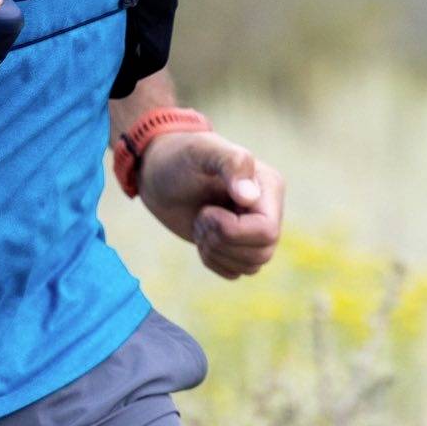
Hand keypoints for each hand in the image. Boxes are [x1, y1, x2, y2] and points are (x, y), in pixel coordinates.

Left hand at [138, 131, 284, 278]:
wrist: (158, 171)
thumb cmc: (179, 157)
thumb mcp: (202, 152)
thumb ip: (231, 164)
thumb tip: (249, 197)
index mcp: (268, 187)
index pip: (267, 231)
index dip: (233, 230)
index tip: (207, 210)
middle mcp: (266, 211)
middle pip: (261, 253)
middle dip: (221, 241)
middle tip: (200, 217)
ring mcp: (252, 230)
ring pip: (251, 267)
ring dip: (215, 251)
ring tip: (200, 224)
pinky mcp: (236, 247)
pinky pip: (236, 273)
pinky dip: (213, 262)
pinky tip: (201, 237)